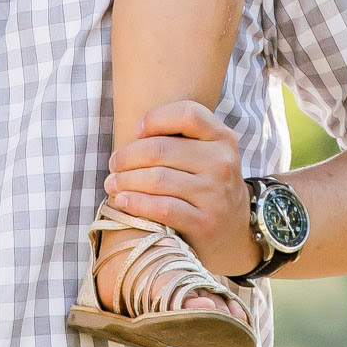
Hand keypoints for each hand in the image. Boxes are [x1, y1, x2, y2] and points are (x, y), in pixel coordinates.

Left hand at [105, 101, 256, 278]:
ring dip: (125, 181)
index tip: (136, 130)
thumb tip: (134, 134)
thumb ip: (181, 138)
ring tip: (113, 184)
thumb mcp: (208, 155)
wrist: (233, 233)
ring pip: (157, 179)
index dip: (155, 118)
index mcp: (223, 139)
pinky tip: (123, 201)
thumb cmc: (206, 185)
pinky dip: (136, 203)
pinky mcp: (205, 223)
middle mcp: (222, 163)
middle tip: (114, 164)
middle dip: (127, 156)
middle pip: (161, 149)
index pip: (187, 114)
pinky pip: (162, 208)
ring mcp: (215, 195)